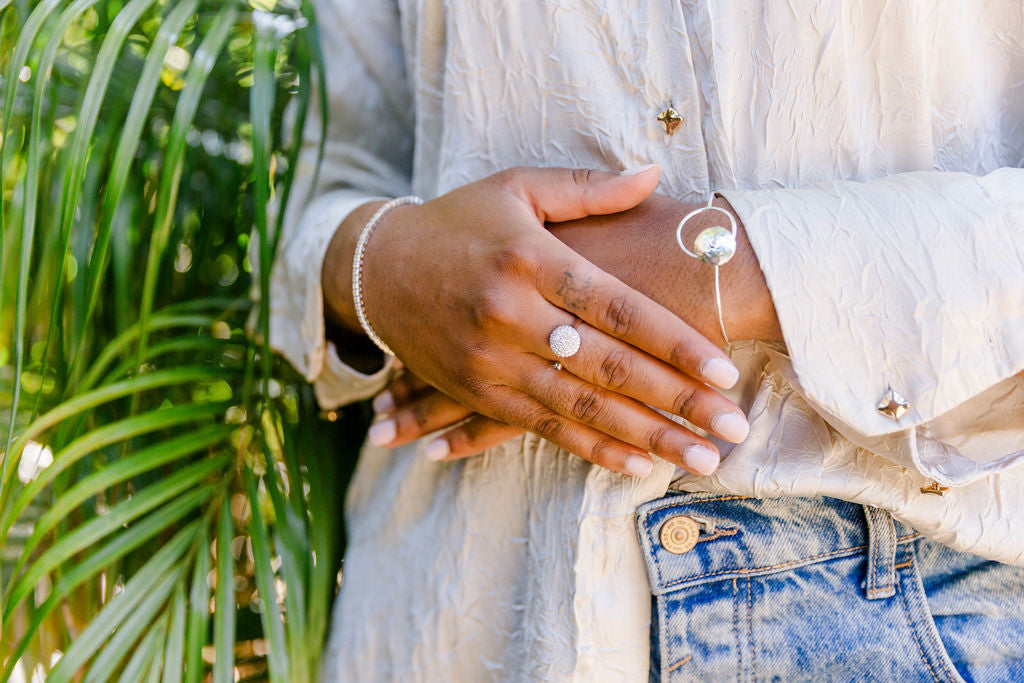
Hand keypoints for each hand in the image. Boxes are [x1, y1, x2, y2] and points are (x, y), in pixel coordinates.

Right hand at [322, 166, 747, 476]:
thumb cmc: (456, 222)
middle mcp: (510, 314)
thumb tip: (653, 174)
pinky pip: (542, 427)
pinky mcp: (478, 390)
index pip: (614, 306)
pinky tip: (636, 464)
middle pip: (607, 365)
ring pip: (580, 407)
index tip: (723, 370)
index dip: (672, 341)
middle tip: (733, 430)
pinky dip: (590, 448)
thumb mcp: (516, 188)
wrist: (375, 270)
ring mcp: (491, 359)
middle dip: (677, 401)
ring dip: (646, 436)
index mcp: (529, 259)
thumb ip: (587, 189)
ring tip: (702, 459)